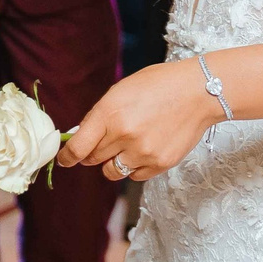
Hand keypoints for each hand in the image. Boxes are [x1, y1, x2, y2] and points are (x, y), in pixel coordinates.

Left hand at [57, 59, 223, 183]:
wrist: (198, 92)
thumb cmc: (158, 86)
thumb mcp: (121, 91)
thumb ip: (99, 115)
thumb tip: (79, 137)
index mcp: (109, 113)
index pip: (78, 147)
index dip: (67, 157)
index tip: (64, 159)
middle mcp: (123, 135)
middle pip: (93, 159)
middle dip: (93, 153)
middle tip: (104, 141)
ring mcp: (142, 152)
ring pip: (112, 171)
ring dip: (112, 162)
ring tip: (125, 146)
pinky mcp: (159, 164)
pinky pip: (134, 176)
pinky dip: (134, 167)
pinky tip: (144, 149)